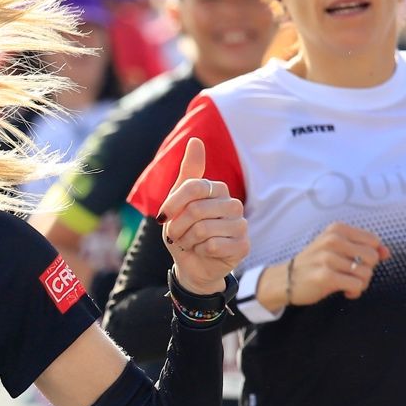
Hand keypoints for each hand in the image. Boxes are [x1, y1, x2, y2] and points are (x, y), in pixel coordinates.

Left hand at [157, 137, 247, 294]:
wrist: (190, 264)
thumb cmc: (184, 231)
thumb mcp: (178, 202)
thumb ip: (188, 173)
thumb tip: (195, 140)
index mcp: (217, 190)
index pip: (193, 187)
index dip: (173, 203)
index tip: (163, 217)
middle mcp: (233, 204)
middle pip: (196, 210)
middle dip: (178, 227)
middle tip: (178, 236)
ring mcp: (241, 225)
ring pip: (203, 229)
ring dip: (188, 241)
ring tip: (191, 243)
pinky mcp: (243, 246)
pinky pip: (213, 245)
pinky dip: (200, 251)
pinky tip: (204, 252)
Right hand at [285, 223, 388, 302]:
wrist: (285, 279)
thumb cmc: (315, 264)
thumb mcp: (337, 249)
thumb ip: (362, 247)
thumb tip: (387, 253)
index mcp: (337, 230)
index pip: (373, 241)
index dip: (372, 255)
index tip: (359, 263)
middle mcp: (333, 240)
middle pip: (372, 257)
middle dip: (368, 271)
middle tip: (354, 276)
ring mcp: (328, 258)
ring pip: (366, 273)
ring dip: (361, 284)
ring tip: (349, 284)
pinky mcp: (326, 276)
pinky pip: (357, 285)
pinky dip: (355, 292)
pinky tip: (345, 292)